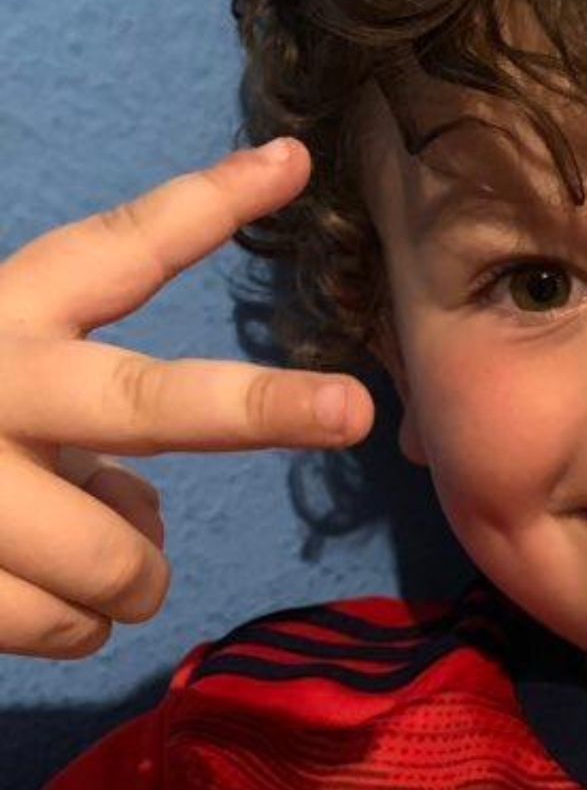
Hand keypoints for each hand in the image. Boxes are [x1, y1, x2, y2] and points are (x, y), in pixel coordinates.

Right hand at [0, 141, 369, 660]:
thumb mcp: (11, 383)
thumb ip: (87, 417)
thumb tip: (147, 515)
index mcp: (2, 319)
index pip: (110, 253)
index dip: (203, 207)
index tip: (293, 162)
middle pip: (145, 404)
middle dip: (259, 408)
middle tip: (349, 408)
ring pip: (126, 563)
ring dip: (127, 578)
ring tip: (64, 550)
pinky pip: (73, 628)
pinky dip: (72, 624)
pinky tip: (21, 588)